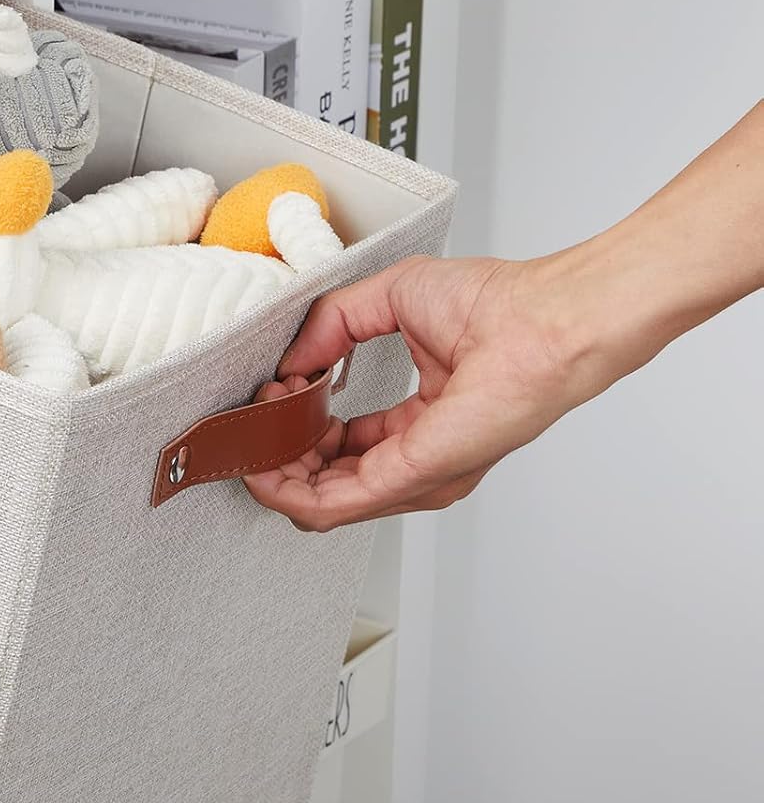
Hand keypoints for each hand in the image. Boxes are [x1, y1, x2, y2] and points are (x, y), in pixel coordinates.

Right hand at [245, 255, 585, 529]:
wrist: (547, 317)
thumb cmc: (500, 303)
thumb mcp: (391, 297)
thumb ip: (333, 324)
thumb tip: (291, 359)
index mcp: (422, 425)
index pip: (345, 449)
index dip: (299, 423)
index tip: (277, 390)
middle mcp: (421, 462)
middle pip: (325, 485)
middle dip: (278, 455)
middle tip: (258, 417)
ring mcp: (417, 476)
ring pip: (319, 504)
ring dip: (274, 474)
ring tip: (254, 435)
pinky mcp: (412, 475)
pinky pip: (330, 504)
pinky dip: (287, 488)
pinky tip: (264, 462)